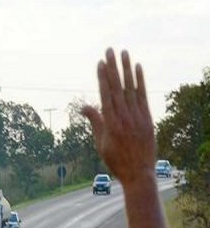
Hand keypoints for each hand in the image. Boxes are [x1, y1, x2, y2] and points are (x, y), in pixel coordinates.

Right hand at [81, 49, 155, 185]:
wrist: (138, 172)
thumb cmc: (116, 160)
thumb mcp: (101, 143)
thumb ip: (95, 121)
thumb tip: (84, 106)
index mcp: (110, 123)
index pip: (105, 94)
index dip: (102, 78)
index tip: (100, 63)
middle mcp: (123, 116)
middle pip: (117, 87)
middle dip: (112, 68)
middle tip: (109, 51)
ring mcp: (137, 116)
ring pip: (130, 87)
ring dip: (127, 69)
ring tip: (124, 53)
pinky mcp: (147, 117)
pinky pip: (143, 95)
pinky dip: (140, 81)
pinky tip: (137, 68)